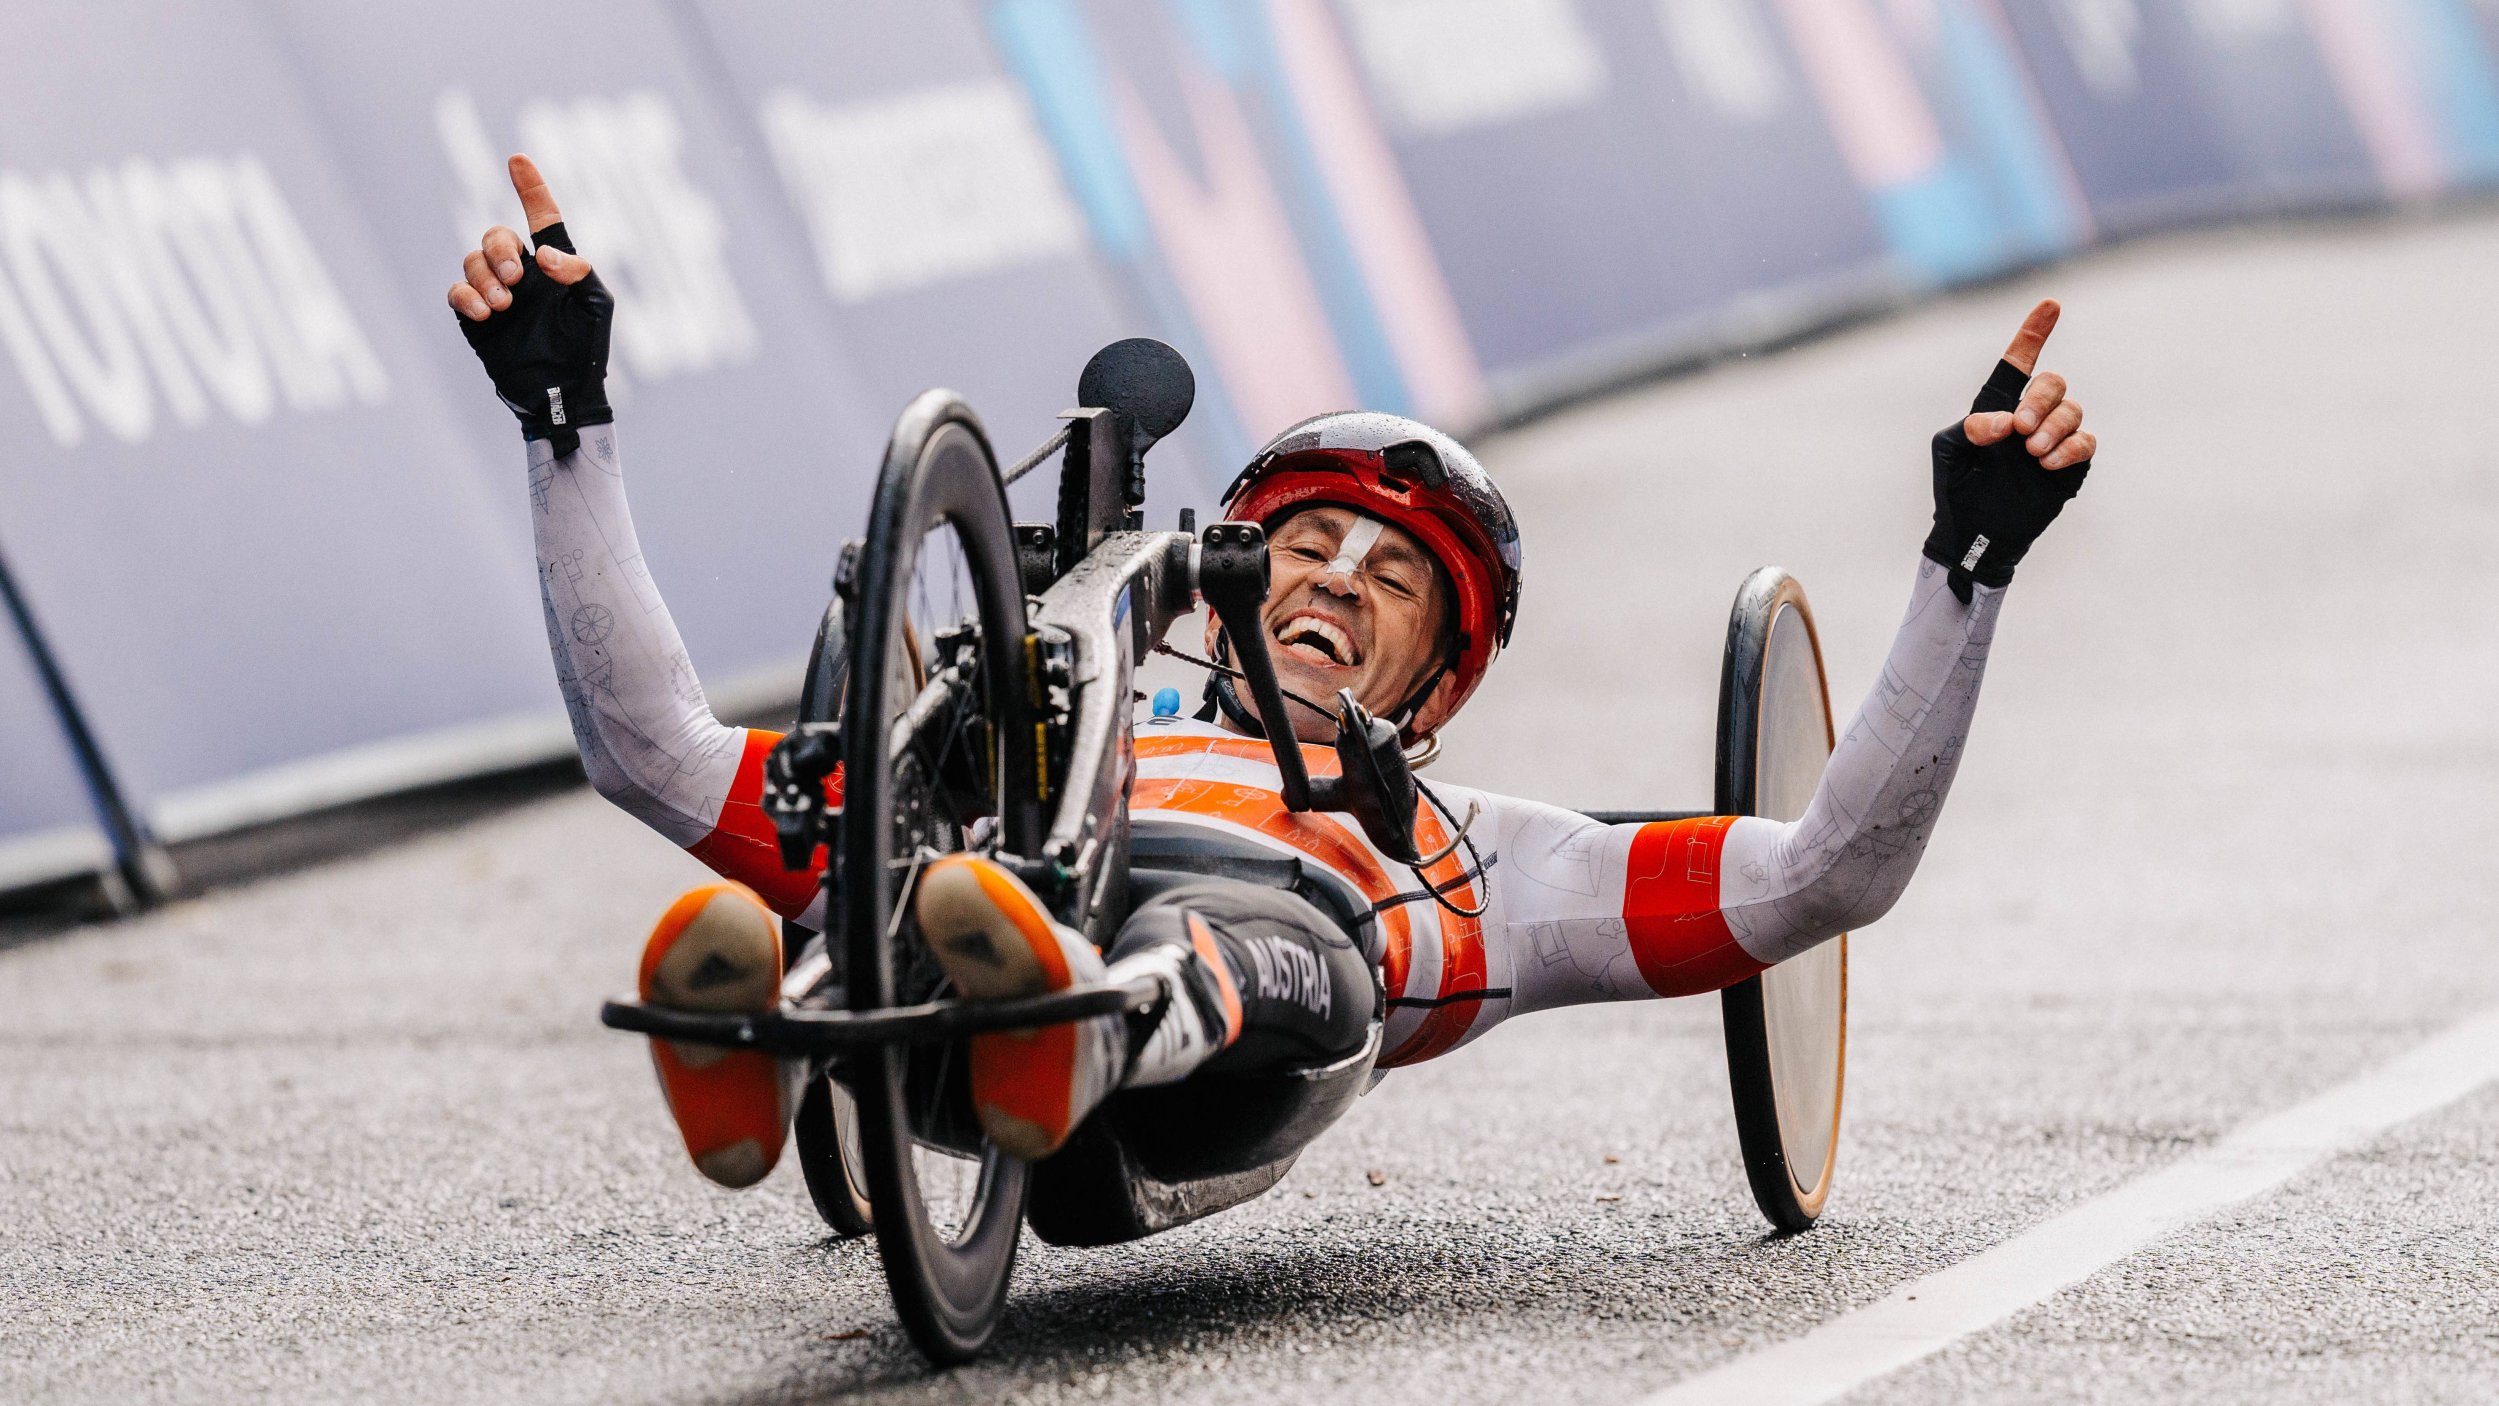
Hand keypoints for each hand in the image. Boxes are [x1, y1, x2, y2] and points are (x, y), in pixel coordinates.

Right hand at [450, 154, 612, 455]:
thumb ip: (578, 273)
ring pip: (472, 260)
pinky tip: (483, 313)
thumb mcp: (595, 307)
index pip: (542, 218)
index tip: (517, 159)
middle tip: (515, 280)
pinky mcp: (476, 318)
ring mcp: (497, 294)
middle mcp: (523, 275)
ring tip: (503, 305)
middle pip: (496, 235)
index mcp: (554, 266)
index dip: (531, 188)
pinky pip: (457, 292)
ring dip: (483, 275)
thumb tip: (545, 256)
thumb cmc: (586, 349)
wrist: (562, 395)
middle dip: (499, 249)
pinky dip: (465, 296)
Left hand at [1922, 299, 2095, 600]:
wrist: (1972, 534)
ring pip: (2072, 412)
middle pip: (2053, 383)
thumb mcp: (1948, 453)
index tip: (2050, 305)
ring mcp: (2052, 440)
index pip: (2018, 364)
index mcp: (1997, 407)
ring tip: (2031, 452)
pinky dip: (2070, 448)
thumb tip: (2006, 422)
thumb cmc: (1955, 490)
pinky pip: (2086, 443)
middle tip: (2020, 427)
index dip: (2033, 334)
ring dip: (2053, 426)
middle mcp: (2029, 417)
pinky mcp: (2069, 466)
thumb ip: (1969, 428)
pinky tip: (2046, 463)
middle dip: (2041, 398)